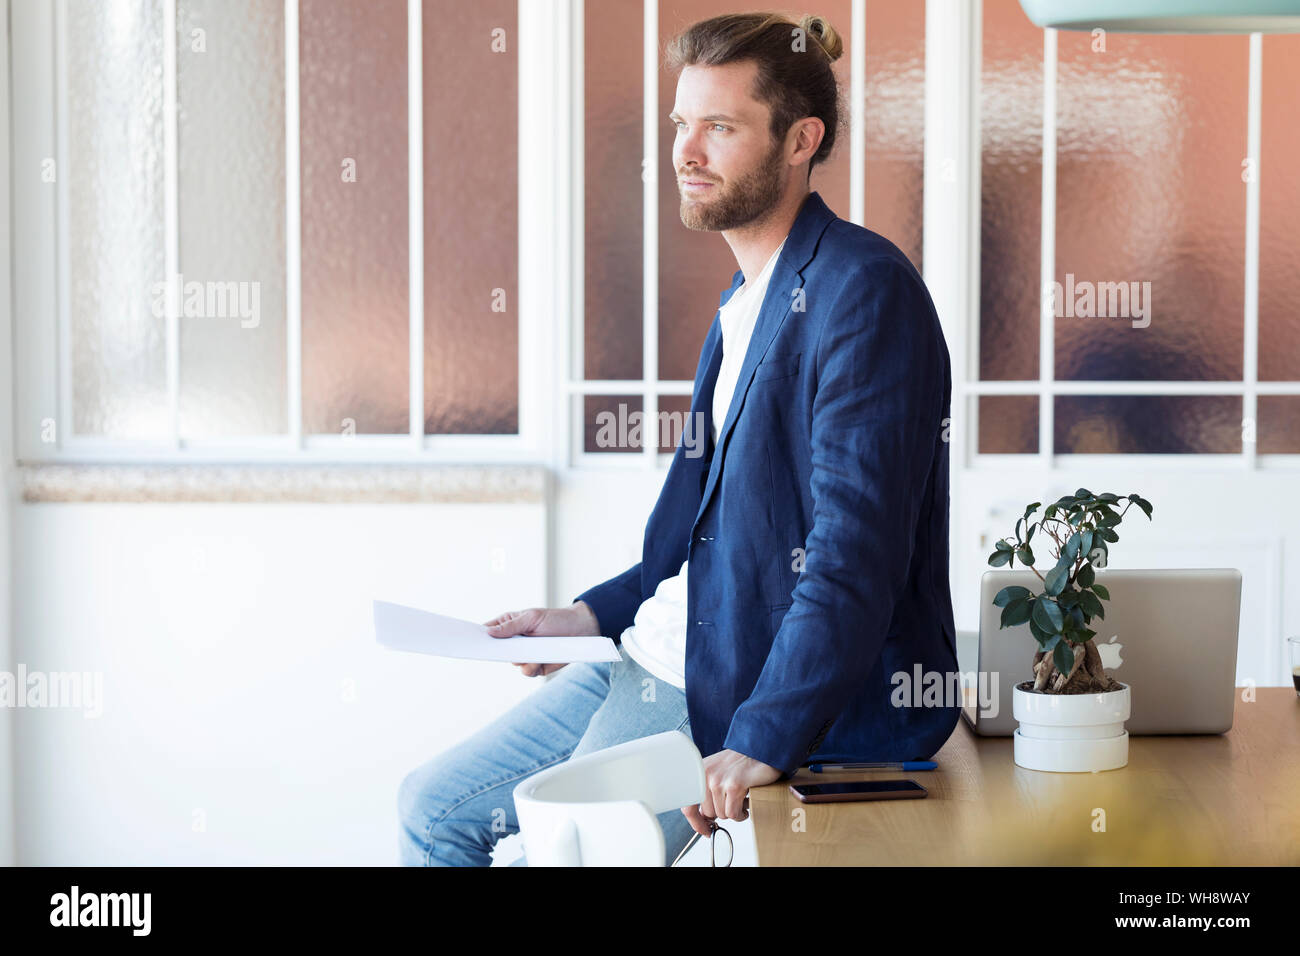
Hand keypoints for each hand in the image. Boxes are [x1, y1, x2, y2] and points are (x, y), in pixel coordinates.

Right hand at [484, 600, 601, 676]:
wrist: (580, 631)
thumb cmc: (556, 619)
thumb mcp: (532, 618)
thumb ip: (511, 626)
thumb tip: (489, 632)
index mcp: (510, 625)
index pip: (488, 631)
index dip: (480, 636)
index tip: (472, 640)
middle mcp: (514, 642)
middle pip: (497, 651)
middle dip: (498, 652)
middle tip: (501, 649)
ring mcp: (524, 655)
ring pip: (513, 663)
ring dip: (521, 659)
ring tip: (533, 651)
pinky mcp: (536, 666)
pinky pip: (526, 672)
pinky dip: (532, 667)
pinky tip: (540, 659)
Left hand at [681, 749, 781, 835]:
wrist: (761, 750)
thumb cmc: (742, 762)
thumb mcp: (717, 772)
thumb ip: (707, 792)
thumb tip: (704, 818)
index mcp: (699, 772)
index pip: (688, 806)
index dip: (696, 822)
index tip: (705, 830)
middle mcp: (706, 775)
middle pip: (709, 814)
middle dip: (723, 812)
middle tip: (733, 801)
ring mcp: (719, 780)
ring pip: (722, 814)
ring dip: (735, 811)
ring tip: (741, 797)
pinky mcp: (734, 786)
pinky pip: (734, 813)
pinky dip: (742, 813)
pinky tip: (746, 801)